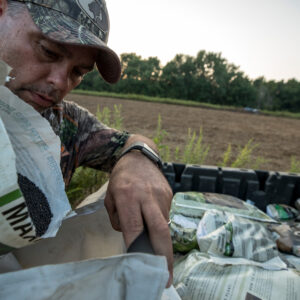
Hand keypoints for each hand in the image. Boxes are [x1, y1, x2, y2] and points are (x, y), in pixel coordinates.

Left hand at [104, 150, 172, 286]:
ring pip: (164, 225)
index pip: (134, 228)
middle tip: (167, 277)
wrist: (139, 156)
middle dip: (164, 257)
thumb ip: (118, 218)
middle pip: (159, 231)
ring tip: (155, 244)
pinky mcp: (170, 194)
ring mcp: (161, 195)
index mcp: (127, 196)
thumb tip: (131, 237)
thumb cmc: (120, 178)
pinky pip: (165, 215)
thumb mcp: (110, 196)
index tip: (143, 267)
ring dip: (160, 240)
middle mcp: (146, 196)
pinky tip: (152, 216)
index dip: (139, 250)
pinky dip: (159, 222)